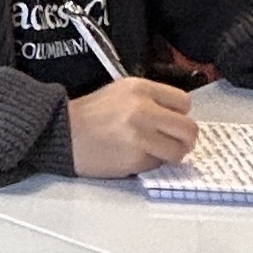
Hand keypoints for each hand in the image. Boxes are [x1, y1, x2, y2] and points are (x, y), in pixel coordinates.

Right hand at [67, 76, 199, 178]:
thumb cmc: (90, 115)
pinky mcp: (135, 158)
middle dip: (186, 139)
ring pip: (178, 151)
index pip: (184, 102)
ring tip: (157, 152)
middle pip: (188, 128)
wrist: (63, 133)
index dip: (180, 115)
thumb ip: (151, 100)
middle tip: (178, 143)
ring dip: (171, 154)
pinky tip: (135, 157)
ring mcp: (140, 135)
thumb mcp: (120, 92)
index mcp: (140, 88)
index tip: (173, 122)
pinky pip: (158, 164)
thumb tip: (177, 118)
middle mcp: (143, 109)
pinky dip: (151, 163)